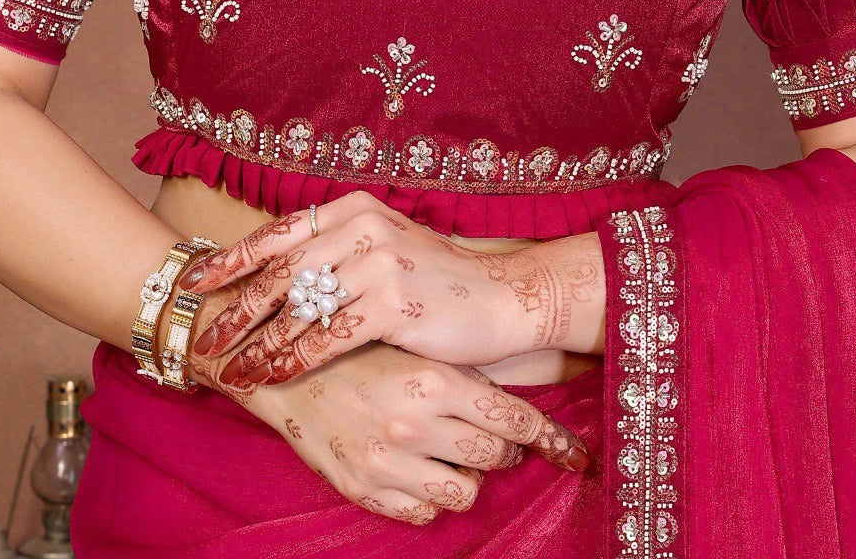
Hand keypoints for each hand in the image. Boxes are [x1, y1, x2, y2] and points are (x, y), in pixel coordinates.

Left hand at [175, 192, 603, 387]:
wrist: (502, 299)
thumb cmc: (437, 283)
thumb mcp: (384, 250)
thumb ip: (335, 252)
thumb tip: (275, 276)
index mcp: (354, 209)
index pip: (278, 232)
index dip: (232, 259)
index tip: (194, 283)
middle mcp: (361, 226)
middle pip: (280, 270)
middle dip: (235, 309)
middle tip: (203, 338)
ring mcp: (377, 261)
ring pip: (299, 306)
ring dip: (258, 342)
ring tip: (228, 370)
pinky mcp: (392, 301)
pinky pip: (328, 335)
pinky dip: (293, 358)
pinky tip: (273, 377)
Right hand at [195, 334, 588, 524]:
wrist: (279, 363)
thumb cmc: (355, 344)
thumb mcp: (413, 343)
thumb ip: (463, 369)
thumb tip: (526, 395)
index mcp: (433, 379)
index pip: (514, 418)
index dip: (551, 440)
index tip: (576, 455)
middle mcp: (415, 424)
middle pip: (496, 456)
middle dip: (505, 449)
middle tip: (498, 438)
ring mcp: (388, 462)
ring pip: (464, 492)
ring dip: (468, 474)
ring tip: (454, 452)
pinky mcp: (364, 488)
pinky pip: (422, 513)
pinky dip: (430, 496)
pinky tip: (421, 469)